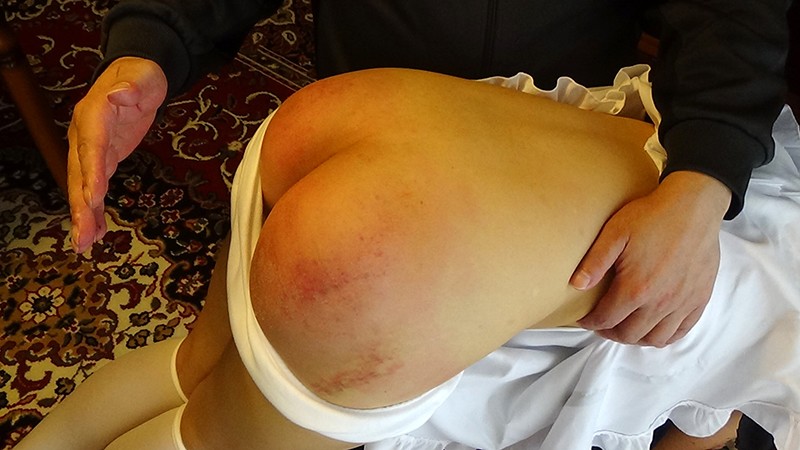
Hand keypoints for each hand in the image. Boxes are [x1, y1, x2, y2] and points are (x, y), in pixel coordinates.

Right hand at [68, 56, 167, 252]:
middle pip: (80, 173)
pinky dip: (93, 210)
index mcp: (94, 115)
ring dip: (83, 215)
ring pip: (82, 186)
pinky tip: (94, 233)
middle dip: (80, 205)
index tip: (93, 196)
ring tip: (83, 244)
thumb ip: (134, 86)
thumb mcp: (143, 77)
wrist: (133, 76)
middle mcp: (85, 135)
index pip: (92, 146)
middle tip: (82, 234)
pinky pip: (93, 187)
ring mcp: (89, 149)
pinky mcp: (100, 159)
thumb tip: (122, 94)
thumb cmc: (140, 76)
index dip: (92, 171)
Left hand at [571, 171, 731, 346]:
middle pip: (628, 334)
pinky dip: (663, 336)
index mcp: (636, 288)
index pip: (606, 319)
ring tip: (625, 326)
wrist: (694, 207)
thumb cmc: (653, 217)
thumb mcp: (615, 233)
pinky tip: (652, 326)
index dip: (590, 322)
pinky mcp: (699, 299)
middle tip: (602, 322)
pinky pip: (680, 332)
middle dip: (609, 332)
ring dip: (635, 337)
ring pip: (654, 339)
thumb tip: (576, 285)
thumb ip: (594, 262)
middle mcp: (660, 302)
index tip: (584, 318)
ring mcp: (682, 304)